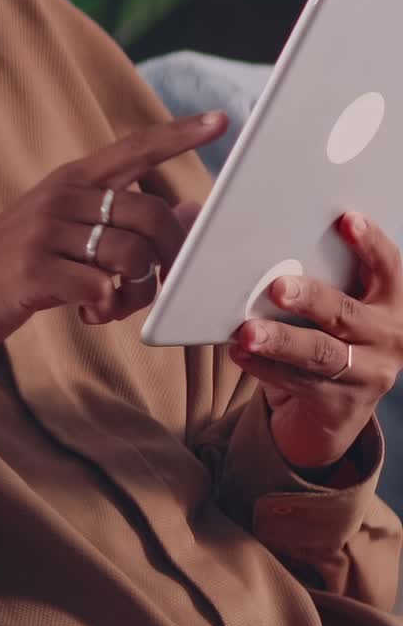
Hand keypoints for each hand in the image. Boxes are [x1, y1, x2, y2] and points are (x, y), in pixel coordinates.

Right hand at [0, 112, 226, 354]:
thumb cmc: (18, 263)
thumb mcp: (66, 231)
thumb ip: (121, 219)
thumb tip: (189, 209)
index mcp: (72, 180)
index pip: (135, 148)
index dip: (179, 134)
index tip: (221, 120)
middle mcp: (62, 196)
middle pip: (151, 215)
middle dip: (173, 256)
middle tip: (163, 285)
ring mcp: (45, 232)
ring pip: (132, 256)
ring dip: (137, 293)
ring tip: (113, 304)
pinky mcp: (33, 271)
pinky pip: (101, 287)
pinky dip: (108, 308)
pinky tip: (90, 312)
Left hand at [229, 213, 402, 471]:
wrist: (335, 406)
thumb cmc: (326, 331)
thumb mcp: (333, 298)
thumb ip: (310, 265)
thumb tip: (238, 222)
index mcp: (390, 300)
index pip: (388, 265)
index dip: (369, 243)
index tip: (345, 219)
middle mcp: (388, 337)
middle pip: (346, 312)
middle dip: (311, 297)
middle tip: (277, 287)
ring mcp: (368, 376)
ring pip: (320, 354)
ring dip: (280, 340)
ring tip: (247, 330)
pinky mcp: (341, 406)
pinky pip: (298, 383)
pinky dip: (264, 366)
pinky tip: (240, 352)